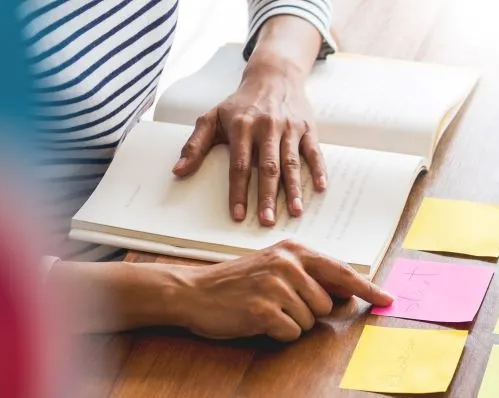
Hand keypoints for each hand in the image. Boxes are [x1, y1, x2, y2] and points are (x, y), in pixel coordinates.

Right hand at [169, 240, 391, 341]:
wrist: (192, 292)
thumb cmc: (237, 284)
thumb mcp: (275, 268)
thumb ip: (311, 277)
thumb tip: (348, 296)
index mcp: (294, 251)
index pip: (341, 271)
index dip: (368, 289)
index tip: (388, 300)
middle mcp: (288, 265)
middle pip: (327, 304)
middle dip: (309, 312)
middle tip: (278, 305)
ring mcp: (276, 287)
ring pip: (310, 322)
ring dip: (291, 323)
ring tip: (264, 309)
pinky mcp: (264, 310)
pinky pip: (291, 334)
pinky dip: (277, 334)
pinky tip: (256, 320)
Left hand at [172, 62, 324, 226]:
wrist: (273, 76)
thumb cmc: (241, 103)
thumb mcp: (213, 117)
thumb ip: (195, 145)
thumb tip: (178, 171)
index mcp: (241, 127)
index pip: (239, 165)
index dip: (238, 192)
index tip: (238, 215)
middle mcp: (266, 128)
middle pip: (267, 168)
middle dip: (268, 196)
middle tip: (268, 221)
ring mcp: (289, 128)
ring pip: (291, 163)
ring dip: (294, 189)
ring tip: (295, 211)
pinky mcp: (307, 128)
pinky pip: (314, 152)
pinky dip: (319, 169)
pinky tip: (320, 187)